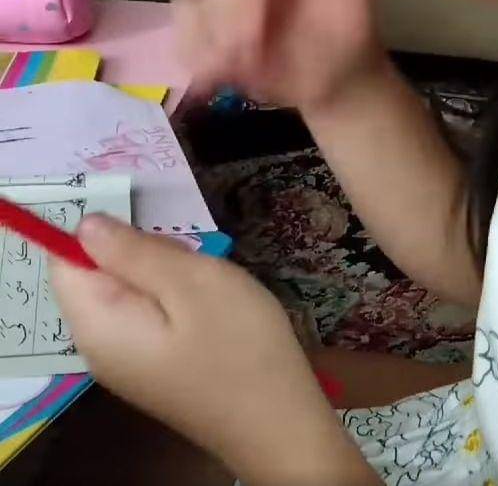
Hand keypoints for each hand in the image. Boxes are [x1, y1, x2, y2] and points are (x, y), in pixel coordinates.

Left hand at [51, 216, 371, 483]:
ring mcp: (126, 360)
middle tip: (190, 262)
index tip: (150, 233)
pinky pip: (146, 312)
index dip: (100, 232)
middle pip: (96, 273)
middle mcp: (98, 346)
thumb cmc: (239, 346)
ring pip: (126, 289)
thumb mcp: (191, 281)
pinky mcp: (152, 365)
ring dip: (163, 273)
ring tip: (206, 285)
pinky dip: (173, 297)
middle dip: (138, 252)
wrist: (279, 424)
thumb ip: (133, 251)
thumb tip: (85, 226)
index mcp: (97, 324)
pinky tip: (209, 308)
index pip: (64, 261)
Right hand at [171, 0, 386, 111]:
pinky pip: (183, 32)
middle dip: (223, 12)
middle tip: (245, 54)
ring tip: (224, 69)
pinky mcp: (211, 34)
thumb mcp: (358, 4)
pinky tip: (210, 79)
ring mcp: (227, 5)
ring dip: (200, 32)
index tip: (257, 30)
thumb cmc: (346, 38)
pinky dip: (190, 52)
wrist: (339, 81)